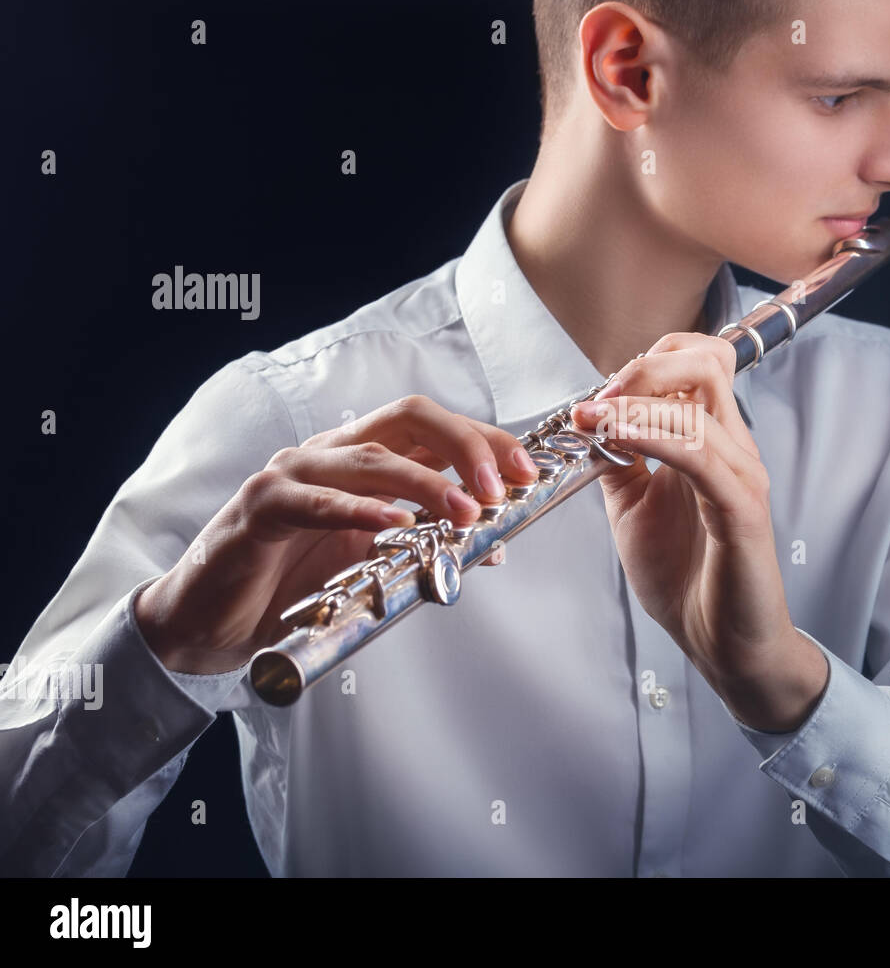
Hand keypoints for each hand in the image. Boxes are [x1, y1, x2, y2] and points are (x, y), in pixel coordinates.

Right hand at [135, 395, 533, 673]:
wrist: (211, 621)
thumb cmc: (292, 583)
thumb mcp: (372, 562)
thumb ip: (425, 543)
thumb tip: (493, 546)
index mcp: (362, 458)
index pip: (434, 427)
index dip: (485, 441)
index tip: (527, 472)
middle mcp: (331, 453)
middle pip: (409, 418)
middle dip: (466, 444)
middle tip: (502, 486)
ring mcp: (293, 474)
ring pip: (370, 459)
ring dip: (426, 483)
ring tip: (467, 510)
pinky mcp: (261, 508)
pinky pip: (316, 502)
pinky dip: (360, 510)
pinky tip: (396, 524)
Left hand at [572, 333, 827, 731]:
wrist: (721, 643)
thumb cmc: (686, 579)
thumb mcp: (633, 508)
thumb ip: (617, 462)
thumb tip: (584, 423)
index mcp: (712, 442)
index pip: (697, 362)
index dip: (647, 362)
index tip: (598, 395)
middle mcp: (733, 448)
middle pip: (706, 362)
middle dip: (644, 368)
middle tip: (598, 400)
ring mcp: (741, 475)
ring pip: (697, 403)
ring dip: (634, 403)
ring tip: (590, 420)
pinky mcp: (742, 509)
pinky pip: (697, 453)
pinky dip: (649, 436)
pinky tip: (612, 440)